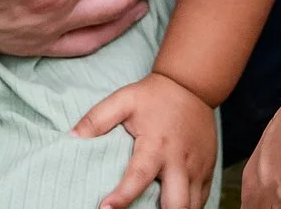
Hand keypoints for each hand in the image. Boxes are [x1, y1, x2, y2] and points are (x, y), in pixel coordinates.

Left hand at [74, 71, 218, 208]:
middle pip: (177, 203)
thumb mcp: (124, 100)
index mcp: (156, 144)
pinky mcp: (208, 170)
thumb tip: (71, 138)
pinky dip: (189, 208)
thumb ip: (97, 119)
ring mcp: (197, 167)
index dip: (123, 196)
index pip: (139, 176)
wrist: (192, 85)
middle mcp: (179, 160)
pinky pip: (201, 199)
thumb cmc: (154, 95)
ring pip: (192, 206)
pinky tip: (173, 208)